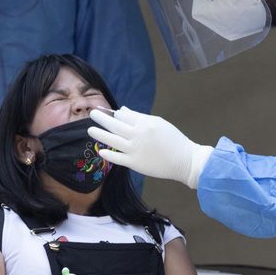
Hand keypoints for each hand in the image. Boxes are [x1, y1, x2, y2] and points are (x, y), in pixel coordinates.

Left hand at [88, 107, 212, 188]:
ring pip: (113, 140)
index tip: (109, 113)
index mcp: (145, 123)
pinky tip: (101, 150)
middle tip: (92, 113)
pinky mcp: (135, 163)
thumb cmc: (173, 140)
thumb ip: (139, 117)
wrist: (185, 160)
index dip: (116, 114)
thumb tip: (122, 111)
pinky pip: (118, 158)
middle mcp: (138, 135)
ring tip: (90, 129)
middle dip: (102, 118)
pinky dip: (108, 154)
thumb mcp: (159, 123)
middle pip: (115, 125)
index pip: (125, 115)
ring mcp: (135, 150)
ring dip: (100, 134)